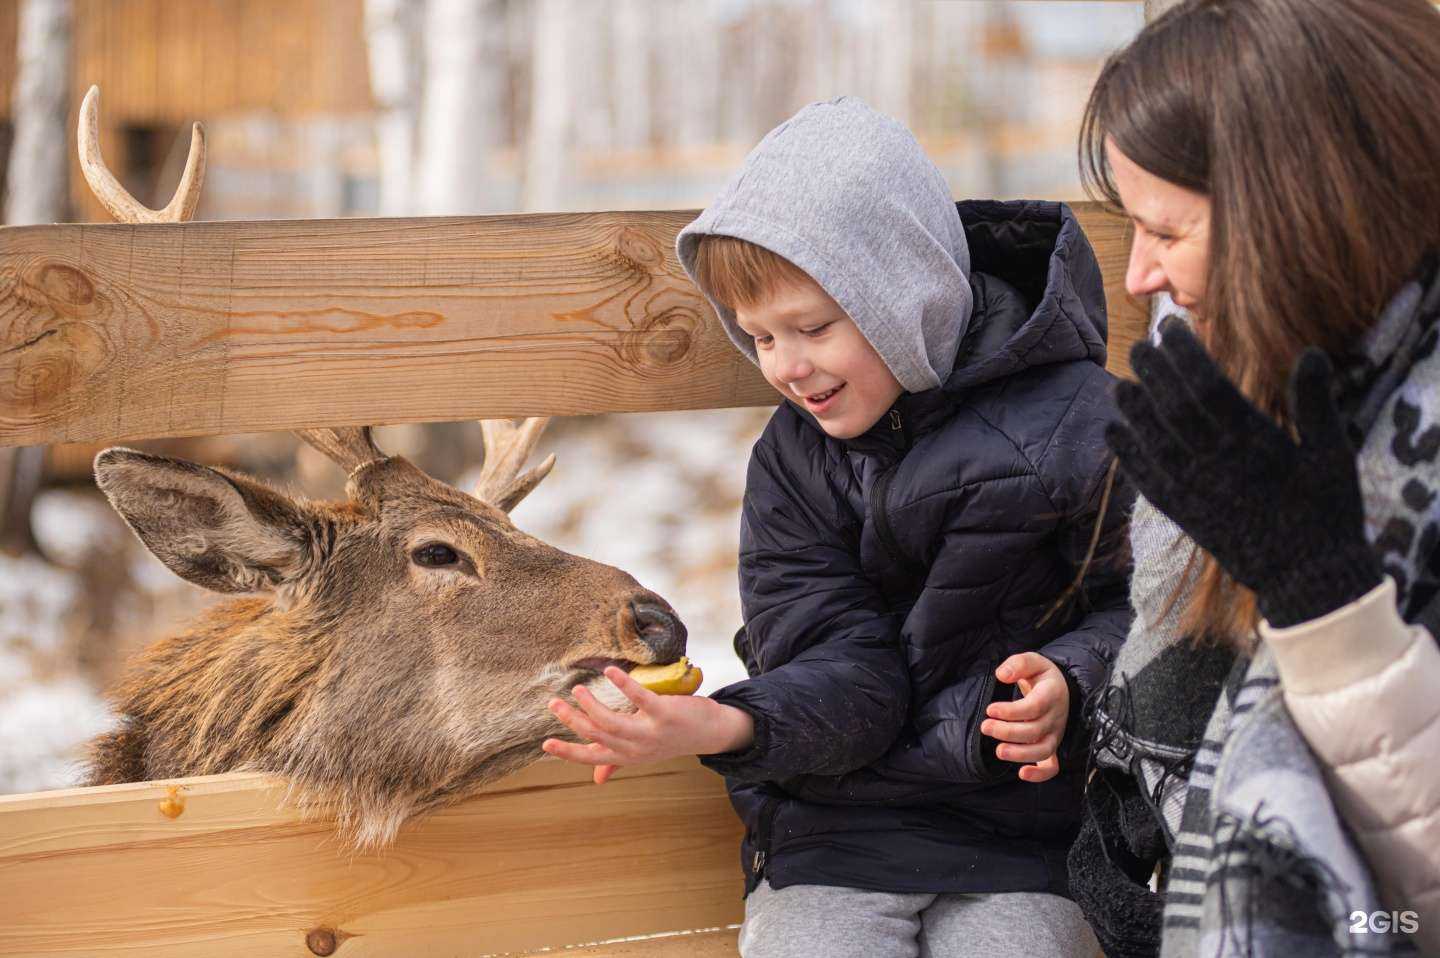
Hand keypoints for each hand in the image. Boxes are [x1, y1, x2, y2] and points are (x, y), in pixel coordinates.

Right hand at [542, 666, 754, 784]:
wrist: (711, 733)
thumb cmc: (673, 739)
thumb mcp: (644, 753)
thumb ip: (619, 762)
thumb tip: (597, 779)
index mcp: (628, 756)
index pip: (591, 757)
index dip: (567, 753)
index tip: (545, 744)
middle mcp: (636, 749)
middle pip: (596, 736)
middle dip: (572, 720)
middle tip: (553, 703)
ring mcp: (651, 733)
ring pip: (611, 722)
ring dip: (591, 705)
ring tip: (577, 689)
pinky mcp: (665, 714)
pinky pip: (640, 699)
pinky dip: (623, 685)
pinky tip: (610, 671)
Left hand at [982, 652, 1068, 782]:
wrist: (1059, 688)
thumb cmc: (1041, 676)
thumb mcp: (1033, 661)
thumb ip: (1018, 664)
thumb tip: (1002, 674)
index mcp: (1052, 694)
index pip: (1034, 707)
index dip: (1012, 712)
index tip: (991, 710)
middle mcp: (1055, 717)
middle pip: (1034, 730)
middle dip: (1007, 732)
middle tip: (985, 726)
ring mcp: (1055, 734)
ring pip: (1042, 750)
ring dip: (1020, 754)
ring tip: (998, 751)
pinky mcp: (1051, 745)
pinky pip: (1052, 766)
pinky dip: (1040, 775)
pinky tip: (1022, 774)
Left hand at [1106, 319, 1381, 626]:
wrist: (1309, 577)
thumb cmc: (1327, 512)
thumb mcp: (1333, 454)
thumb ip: (1316, 403)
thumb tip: (1311, 353)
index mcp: (1255, 442)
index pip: (1208, 385)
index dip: (1185, 354)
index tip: (1170, 330)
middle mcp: (1218, 463)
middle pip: (1173, 408)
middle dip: (1152, 374)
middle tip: (1138, 348)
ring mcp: (1196, 491)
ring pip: (1153, 441)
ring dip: (1132, 411)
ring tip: (1118, 385)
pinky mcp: (1184, 516)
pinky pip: (1145, 480)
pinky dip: (1125, 455)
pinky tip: (1111, 432)